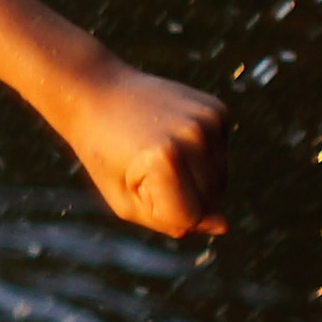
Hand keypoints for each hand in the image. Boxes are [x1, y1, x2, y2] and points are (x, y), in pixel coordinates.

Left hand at [57, 58, 227, 237]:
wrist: (98, 94)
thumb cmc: (105, 155)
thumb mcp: (125, 201)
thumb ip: (173, 221)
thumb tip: (223, 226)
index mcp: (165, 160)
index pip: (189, 218)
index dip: (161, 210)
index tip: (134, 182)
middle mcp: (194, 136)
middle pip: (210, 201)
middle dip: (181, 197)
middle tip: (144, 165)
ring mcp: (210, 119)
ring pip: (220, 182)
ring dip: (194, 180)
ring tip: (159, 152)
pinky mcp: (218, 110)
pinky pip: (220, 158)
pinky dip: (200, 158)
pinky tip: (172, 137)